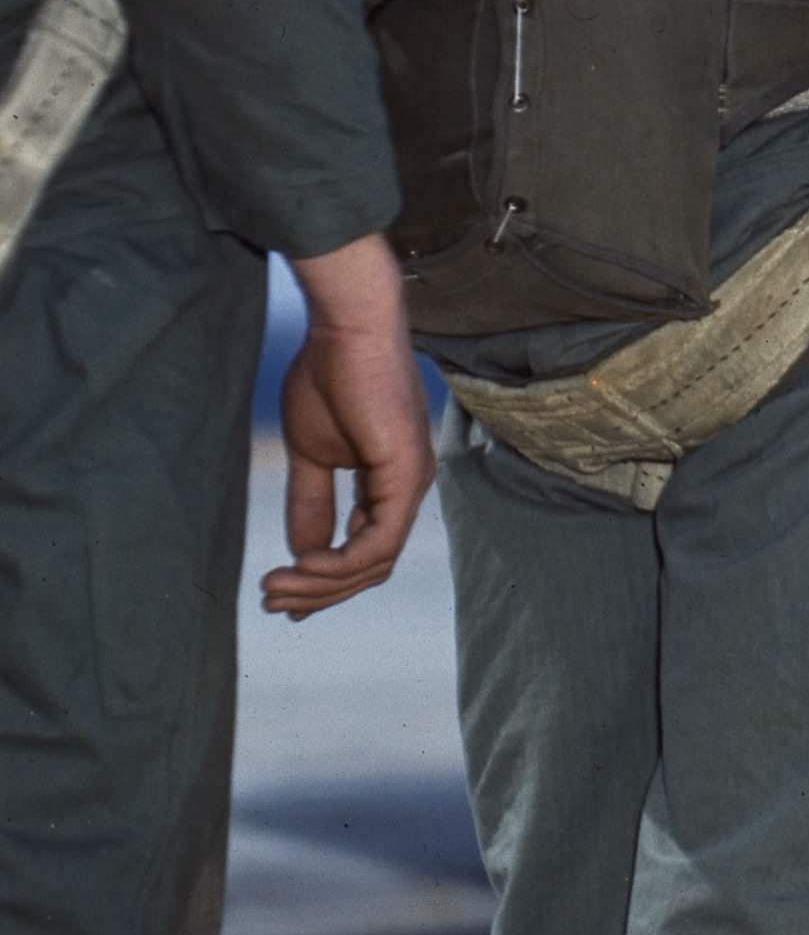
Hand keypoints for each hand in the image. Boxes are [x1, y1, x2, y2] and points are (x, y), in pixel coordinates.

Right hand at [262, 234, 430, 618]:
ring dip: (321, 583)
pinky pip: (379, 541)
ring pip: (374, 562)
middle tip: (271, 602)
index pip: (365, 552)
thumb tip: (300, 551)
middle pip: (370, 567)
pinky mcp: (406, 476)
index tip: (280, 595)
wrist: (344, 332)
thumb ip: (310, 503)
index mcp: (388, 485)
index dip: (323, 580)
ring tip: (274, 589)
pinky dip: (340, 563)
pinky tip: (302, 565)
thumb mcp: (311, 455)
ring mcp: (411, 484)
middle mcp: (407, 490)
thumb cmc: (328, 380)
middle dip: (319, 592)